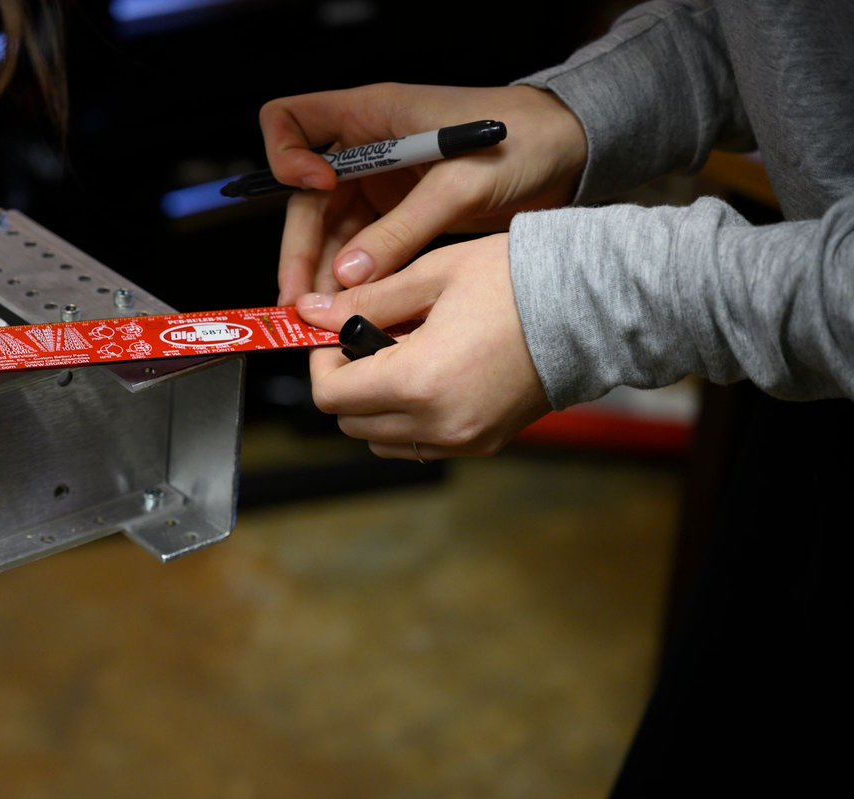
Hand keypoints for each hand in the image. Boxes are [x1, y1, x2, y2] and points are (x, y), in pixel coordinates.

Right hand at [260, 83, 585, 303]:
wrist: (570, 154)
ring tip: (319, 320)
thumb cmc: (523, 140)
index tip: (315, 190)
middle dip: (300, 249)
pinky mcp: (397, 216)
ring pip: (329, 232)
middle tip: (297, 300)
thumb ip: (402, 230)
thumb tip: (350, 276)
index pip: (290, 121)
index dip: (288, 157)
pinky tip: (350, 311)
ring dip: (321, 275)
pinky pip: (360, 250)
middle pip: (305, 198)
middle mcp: (364, 149)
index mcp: (370, 116)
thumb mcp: (459, 184)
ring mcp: (378, 185)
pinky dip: (353, 281)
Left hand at [297, 233, 549, 459]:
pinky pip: (422, 444)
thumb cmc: (516, 280)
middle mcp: (438, 423)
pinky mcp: (486, 443)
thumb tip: (311, 313)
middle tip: (365, 340)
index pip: (331, 396)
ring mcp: (465, 439)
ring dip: (374, 405)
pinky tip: (430, 374)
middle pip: (351, 424)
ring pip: (383, 440)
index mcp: (418, 382)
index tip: (333, 334)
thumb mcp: (431, 276)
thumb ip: (366, 300)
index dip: (321, 363)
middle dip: (345, 383)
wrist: (593, 305)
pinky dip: (409, 418)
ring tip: (402, 356)